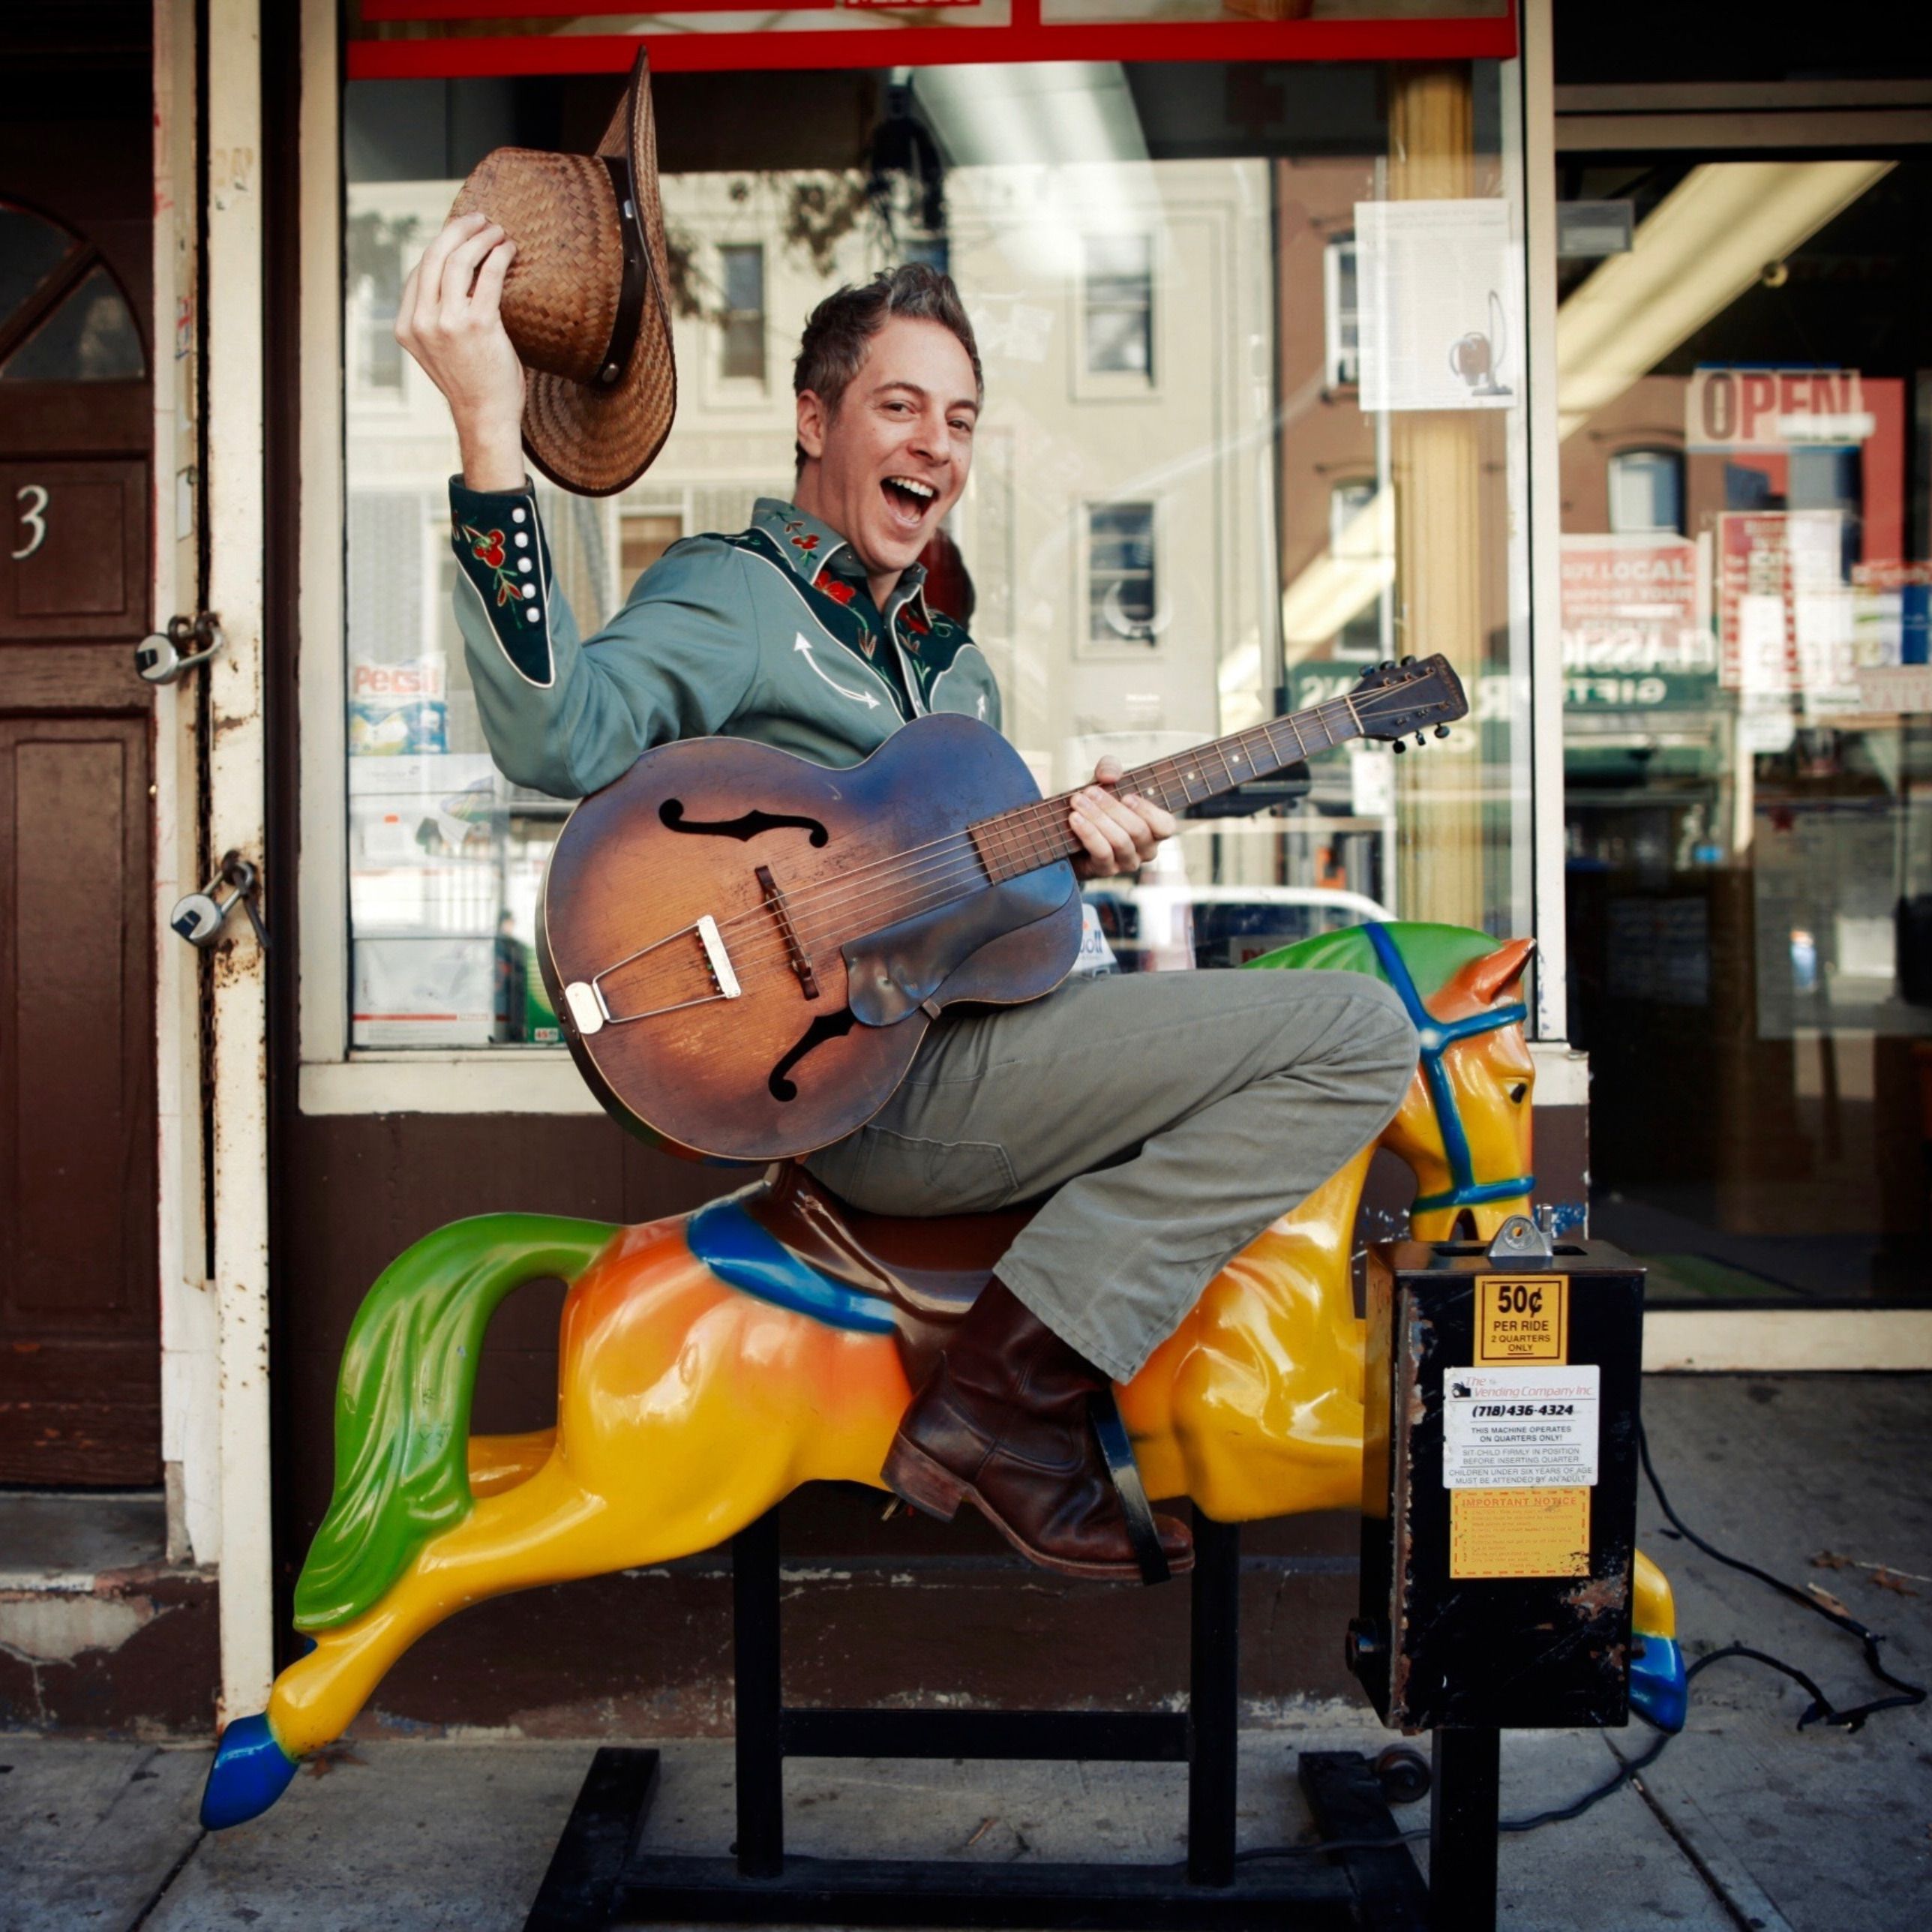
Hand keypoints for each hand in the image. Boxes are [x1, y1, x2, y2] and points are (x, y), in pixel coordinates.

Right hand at [395, 212, 526, 488]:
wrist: (485, 416)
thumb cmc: (470, 382)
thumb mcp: (438, 349)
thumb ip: (435, 317)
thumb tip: (452, 277)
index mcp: (405, 326)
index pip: (419, 271)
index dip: (441, 248)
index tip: (462, 237)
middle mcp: (421, 321)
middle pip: (434, 255)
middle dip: (457, 230)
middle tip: (479, 219)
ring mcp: (447, 323)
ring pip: (458, 260)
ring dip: (480, 238)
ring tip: (497, 231)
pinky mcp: (478, 325)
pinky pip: (487, 276)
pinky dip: (498, 255)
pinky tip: (509, 249)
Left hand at [1068, 757, 1175, 878]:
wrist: (1069, 833)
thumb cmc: (1097, 806)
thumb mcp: (1104, 782)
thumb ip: (1110, 769)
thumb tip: (1109, 776)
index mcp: (1154, 829)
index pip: (1165, 825)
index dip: (1148, 812)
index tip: (1126, 796)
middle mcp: (1145, 849)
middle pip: (1138, 830)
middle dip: (1112, 808)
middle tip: (1089, 792)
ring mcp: (1127, 862)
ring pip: (1120, 841)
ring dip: (1097, 818)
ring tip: (1077, 802)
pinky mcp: (1106, 870)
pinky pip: (1102, 853)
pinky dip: (1088, 833)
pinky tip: (1075, 819)